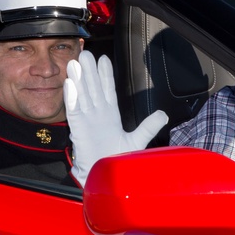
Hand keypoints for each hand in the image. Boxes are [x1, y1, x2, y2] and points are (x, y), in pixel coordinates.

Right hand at [64, 51, 168, 186]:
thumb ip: (148, 127)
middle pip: (92, 88)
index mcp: (110, 117)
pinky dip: (72, 97)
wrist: (103, 180)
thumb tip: (163, 115)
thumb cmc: (117, 163)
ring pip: (82, 95)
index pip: (107, 91)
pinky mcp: (78, 130)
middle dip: (89, 71)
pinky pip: (74, 111)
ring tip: (76, 63)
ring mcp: (86, 122)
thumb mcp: (137, 141)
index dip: (105, 75)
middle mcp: (96, 116)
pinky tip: (70, 83)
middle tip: (86, 53)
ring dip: (78, 79)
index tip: (103, 59)